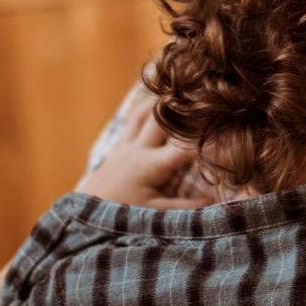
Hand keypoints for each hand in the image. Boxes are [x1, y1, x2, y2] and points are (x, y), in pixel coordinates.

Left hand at [76, 98, 203, 207]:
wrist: (83, 215)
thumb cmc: (122, 215)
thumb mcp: (155, 215)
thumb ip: (185, 207)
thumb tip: (213, 200)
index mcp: (151, 165)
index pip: (185, 144)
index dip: (204, 133)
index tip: (222, 124)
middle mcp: (138, 149)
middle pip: (162, 116)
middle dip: (181, 104)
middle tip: (202, 92)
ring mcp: (126, 145)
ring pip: (144, 112)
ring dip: (161, 101)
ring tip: (181, 89)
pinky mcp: (118, 147)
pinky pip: (134, 121)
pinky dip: (148, 111)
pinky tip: (159, 104)